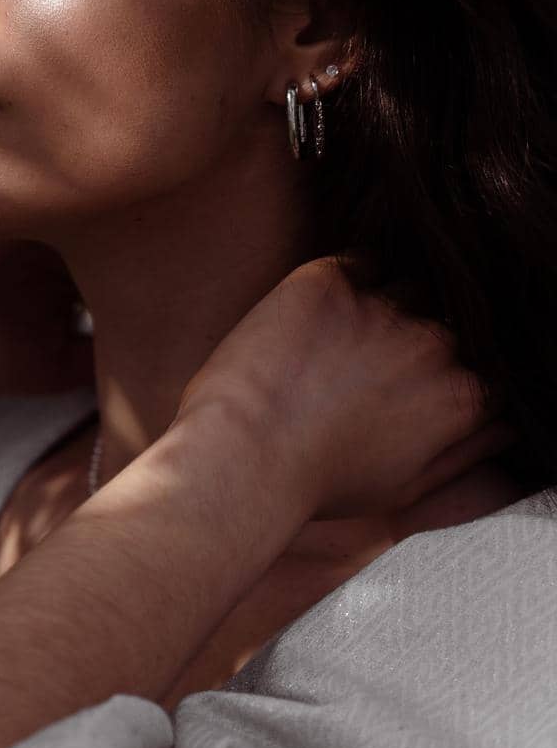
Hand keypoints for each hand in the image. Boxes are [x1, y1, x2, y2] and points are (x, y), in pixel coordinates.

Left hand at [174, 254, 517, 520]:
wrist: (244, 456)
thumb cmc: (316, 483)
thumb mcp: (406, 485)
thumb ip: (463, 450)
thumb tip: (502, 430)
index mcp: (463, 396)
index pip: (482, 363)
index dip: (444, 370)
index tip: (406, 380)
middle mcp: (436, 345)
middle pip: (444, 321)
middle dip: (411, 341)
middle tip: (360, 364)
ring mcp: (383, 308)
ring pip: (404, 288)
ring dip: (380, 308)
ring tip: (334, 340)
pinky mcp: (329, 283)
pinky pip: (356, 262)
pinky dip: (343, 281)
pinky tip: (315, 312)